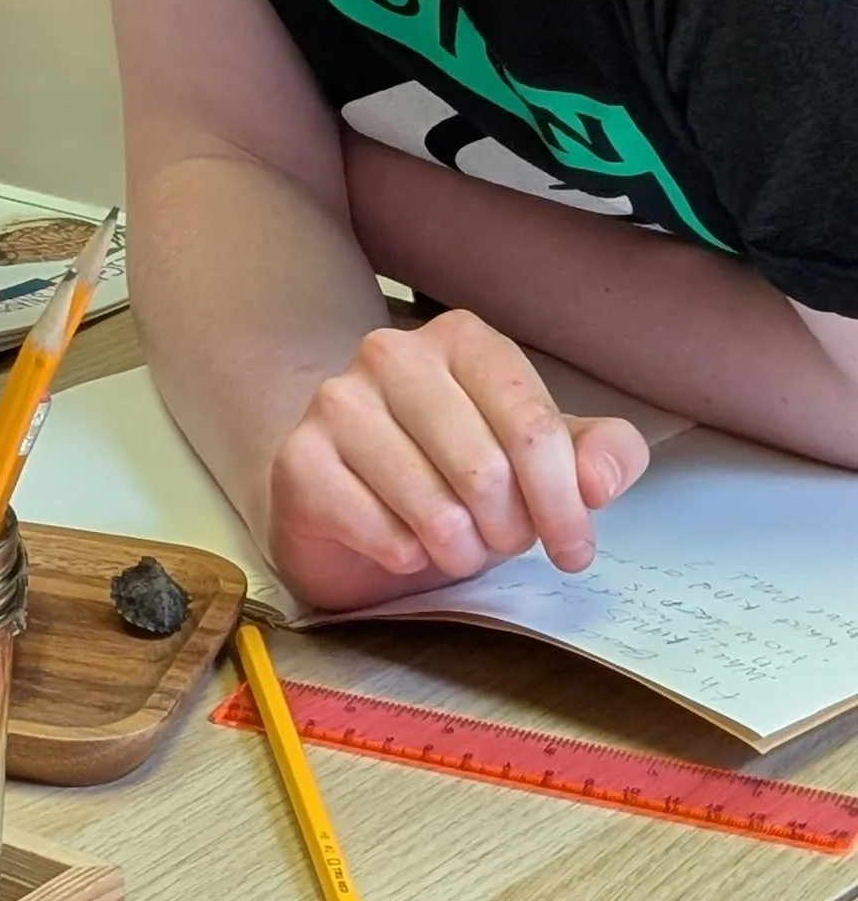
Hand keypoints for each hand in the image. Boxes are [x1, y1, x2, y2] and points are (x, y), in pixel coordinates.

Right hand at [265, 309, 650, 610]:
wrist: (347, 504)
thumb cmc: (451, 475)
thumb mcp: (538, 461)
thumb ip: (598, 454)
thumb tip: (601, 479)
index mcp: (461, 340)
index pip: (534, 427)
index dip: (564, 502)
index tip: (575, 549)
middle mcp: (391, 354)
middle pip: (487, 471)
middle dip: (510, 531)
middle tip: (502, 542)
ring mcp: (337, 402)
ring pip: (436, 510)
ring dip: (461, 551)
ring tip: (455, 546)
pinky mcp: (299, 460)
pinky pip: (385, 536)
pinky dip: (408, 559)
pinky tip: (401, 544)